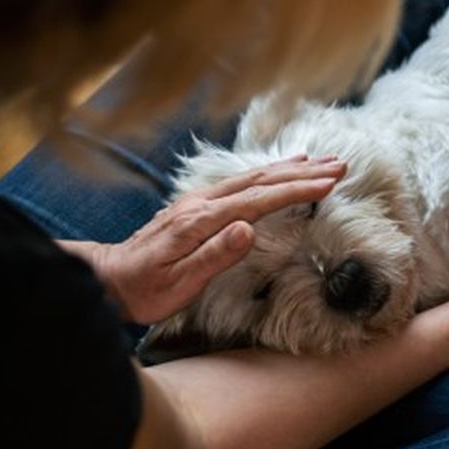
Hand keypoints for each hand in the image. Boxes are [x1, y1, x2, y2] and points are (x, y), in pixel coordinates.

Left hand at [64, 155, 345, 323]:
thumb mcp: (179, 282)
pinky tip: (281, 169)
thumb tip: (248, 229)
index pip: (260, 199)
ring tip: (321, 160)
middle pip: (261, 179)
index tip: (330, 184)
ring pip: (253, 176)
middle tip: (340, 165)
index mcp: (203, 219)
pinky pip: (243, 181)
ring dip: (290, 167)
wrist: (109, 279)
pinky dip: (269, 172)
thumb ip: (214, 255)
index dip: (297, 189)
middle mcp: (203, 202)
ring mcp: (200, 200)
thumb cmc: (145, 288)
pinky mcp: (199, 204)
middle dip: (304, 171)